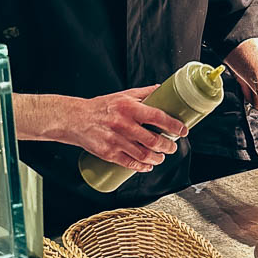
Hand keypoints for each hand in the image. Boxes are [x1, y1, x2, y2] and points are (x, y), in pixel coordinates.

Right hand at [60, 87, 186, 170]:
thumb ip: (144, 93)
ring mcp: (115, 140)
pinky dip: (142, 167)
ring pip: (144, 155)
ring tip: (161, 157)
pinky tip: (148, 166)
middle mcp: (123, 124)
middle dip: (168, 146)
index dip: (173, 125)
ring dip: (157, 159)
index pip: (157, 117)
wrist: (75, 119)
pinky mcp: (108, 153)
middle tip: (172, 147)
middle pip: (153, 140)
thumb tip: (163, 90)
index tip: (183, 130)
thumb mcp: (123, 95)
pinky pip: (130, 164)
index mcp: (129, 107)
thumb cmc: (101, 107)